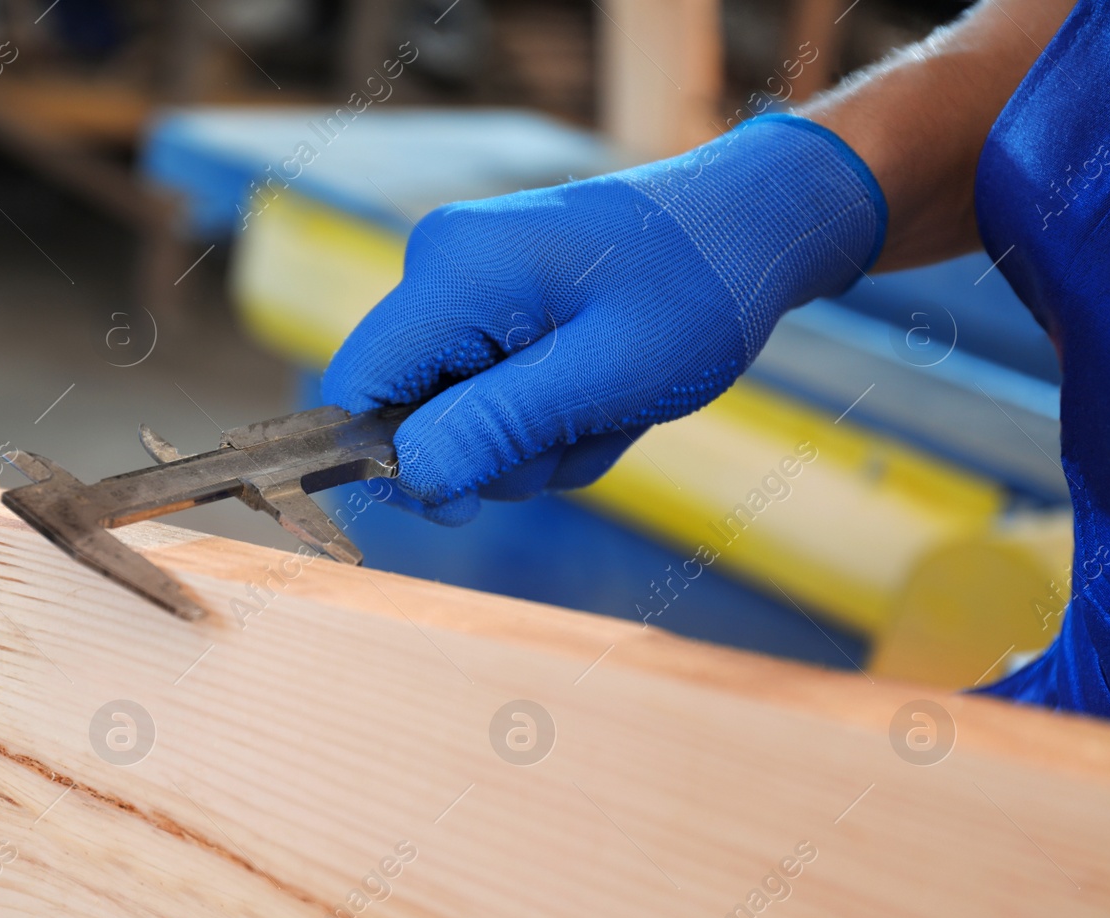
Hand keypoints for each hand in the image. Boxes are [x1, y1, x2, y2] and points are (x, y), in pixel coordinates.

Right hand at [322, 114, 885, 524]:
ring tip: (608, 409)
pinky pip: (491, 396)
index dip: (389, 462)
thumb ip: (496, 426)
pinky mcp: (496, 305)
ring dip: (531, 443)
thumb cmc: (696, 291)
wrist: (756, 226)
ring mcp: (468, 287)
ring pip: (454, 415)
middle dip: (490, 452)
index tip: (465, 499)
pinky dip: (548, 419)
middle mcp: (441, 270)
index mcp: (451, 275)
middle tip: (578, 434)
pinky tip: (606, 397)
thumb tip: (406, 477)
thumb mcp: (606, 375)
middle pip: (406, 412)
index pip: (353, 390)